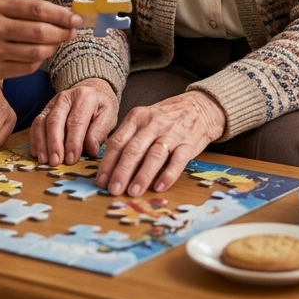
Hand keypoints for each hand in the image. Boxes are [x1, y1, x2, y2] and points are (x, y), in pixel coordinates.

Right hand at [0, 0, 81, 81]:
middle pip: (39, 32)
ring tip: (57, 42)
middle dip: (62, 32)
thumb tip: (63, 15)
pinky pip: (26, 68)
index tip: (77, 18)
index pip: (37, 9)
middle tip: (73, 31)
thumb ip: (26, 8)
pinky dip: (39, 61)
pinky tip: (40, 54)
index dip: (61, 15)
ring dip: (53, 47)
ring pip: (36, 53)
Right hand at [30, 79, 118, 166]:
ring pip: (42, 122)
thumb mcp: (108, 117)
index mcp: (85, 98)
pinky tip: (37, 153)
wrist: (92, 89)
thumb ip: (100, 132)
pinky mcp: (45, 109)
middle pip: (55, 120)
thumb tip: (91, 150)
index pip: (76, 121)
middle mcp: (66, 97)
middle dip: (54, 143)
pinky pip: (36, 123)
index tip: (71, 160)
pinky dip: (35, 139)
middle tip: (55, 162)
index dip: (73, 142)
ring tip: (44, 160)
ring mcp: (53, 102)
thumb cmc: (101, 107)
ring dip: (42, 143)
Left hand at [96, 91, 225, 196]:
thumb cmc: (165, 118)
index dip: (107, 163)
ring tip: (133, 192)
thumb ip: (128, 139)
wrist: (198, 107)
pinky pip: (177, 160)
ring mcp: (171, 133)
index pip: (117, 142)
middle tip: (113, 190)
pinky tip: (160, 187)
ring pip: (154, 155)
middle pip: (133, 149)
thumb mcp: (143, 120)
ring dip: (142, 175)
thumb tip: (110, 167)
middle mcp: (152, 124)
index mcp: (136, 118)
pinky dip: (168, 174)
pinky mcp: (188, 143)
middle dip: (121, 172)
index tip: (100, 181)